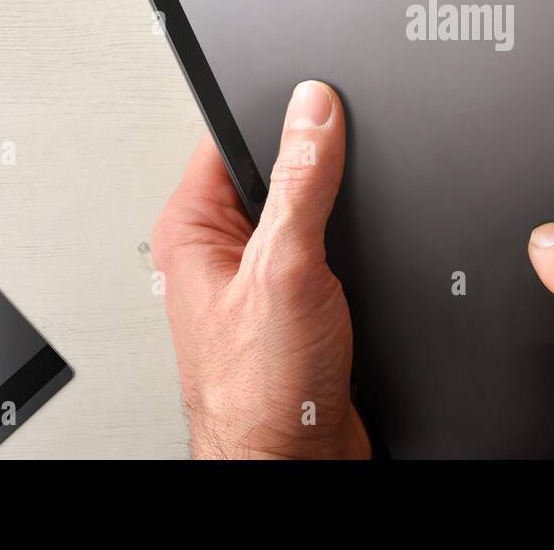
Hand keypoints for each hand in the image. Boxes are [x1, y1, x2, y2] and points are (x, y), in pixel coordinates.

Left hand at [152, 81, 368, 458]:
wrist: (296, 457)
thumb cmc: (260, 390)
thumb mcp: (285, 266)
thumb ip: (302, 181)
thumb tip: (313, 108)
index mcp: (194, 227)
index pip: (231, 135)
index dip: (278, 110)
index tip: (320, 96)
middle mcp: (221, 248)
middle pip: (277, 167)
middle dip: (319, 163)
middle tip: (347, 166)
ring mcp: (260, 273)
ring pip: (309, 207)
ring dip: (338, 207)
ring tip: (350, 223)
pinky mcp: (297, 296)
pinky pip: (328, 244)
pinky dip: (351, 241)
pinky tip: (359, 254)